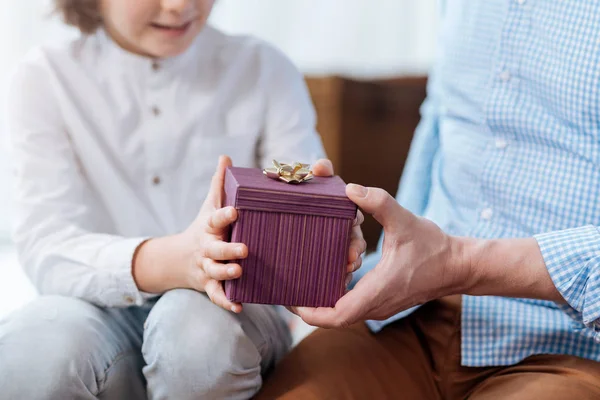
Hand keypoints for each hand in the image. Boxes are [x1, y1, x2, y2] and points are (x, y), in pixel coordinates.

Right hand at [133, 156, 246, 312]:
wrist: (179, 258)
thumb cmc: (203, 227)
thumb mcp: (209, 205)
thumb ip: (219, 183)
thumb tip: (226, 156)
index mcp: (209, 226)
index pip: (216, 219)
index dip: (225, 215)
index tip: (236, 211)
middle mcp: (206, 247)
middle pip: (215, 249)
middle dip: (228, 250)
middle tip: (245, 249)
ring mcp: (206, 267)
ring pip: (214, 272)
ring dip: (226, 273)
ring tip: (239, 272)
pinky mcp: (208, 284)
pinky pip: (216, 295)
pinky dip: (225, 302)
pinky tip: (238, 306)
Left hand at [293, 183, 466, 327]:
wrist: (458, 266)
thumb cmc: (434, 247)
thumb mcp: (405, 220)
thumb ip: (379, 202)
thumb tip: (350, 188)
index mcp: (378, 291)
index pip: (336, 317)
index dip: (310, 312)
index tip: (291, 300)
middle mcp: (375, 305)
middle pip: (332, 317)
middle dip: (308, 304)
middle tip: (287, 284)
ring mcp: (379, 306)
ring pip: (341, 312)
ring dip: (322, 298)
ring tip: (301, 277)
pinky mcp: (382, 301)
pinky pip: (351, 305)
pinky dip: (335, 294)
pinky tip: (327, 272)